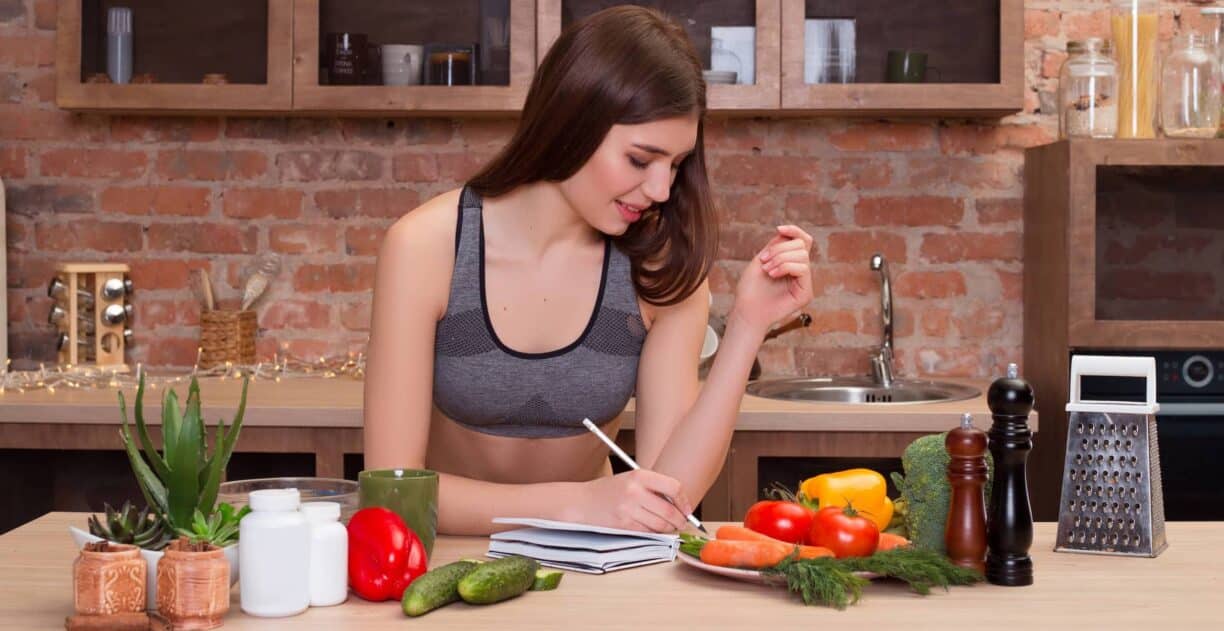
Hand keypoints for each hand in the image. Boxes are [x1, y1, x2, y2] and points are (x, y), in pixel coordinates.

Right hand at [568, 469, 692, 532]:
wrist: (581, 502)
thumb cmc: (607, 491)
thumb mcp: (630, 480)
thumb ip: (653, 488)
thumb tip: (679, 504)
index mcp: (639, 476)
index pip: (674, 487)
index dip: (684, 501)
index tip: (687, 509)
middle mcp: (634, 491)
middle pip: (670, 511)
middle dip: (680, 521)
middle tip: (682, 523)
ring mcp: (628, 509)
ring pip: (660, 525)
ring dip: (668, 529)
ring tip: (668, 527)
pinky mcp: (623, 525)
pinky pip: (648, 533)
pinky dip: (655, 534)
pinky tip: (653, 530)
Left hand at [731, 225, 814, 333]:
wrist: (746, 310)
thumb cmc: (750, 288)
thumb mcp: (761, 260)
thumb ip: (776, 246)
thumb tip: (787, 233)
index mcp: (791, 263)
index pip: (802, 241)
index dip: (794, 230)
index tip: (779, 228)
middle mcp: (800, 272)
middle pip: (801, 245)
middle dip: (780, 249)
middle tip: (764, 261)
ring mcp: (804, 283)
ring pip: (802, 256)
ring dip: (781, 258)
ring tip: (767, 269)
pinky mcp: (806, 293)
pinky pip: (803, 269)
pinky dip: (785, 267)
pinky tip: (772, 274)